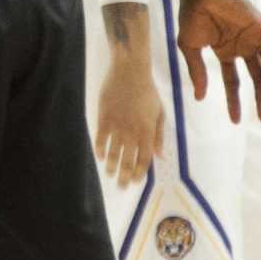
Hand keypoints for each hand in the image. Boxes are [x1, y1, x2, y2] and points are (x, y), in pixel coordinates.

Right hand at [92, 54, 163, 188]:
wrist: (130, 72)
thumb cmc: (147, 91)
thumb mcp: (159, 112)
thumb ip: (159, 135)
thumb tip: (160, 155)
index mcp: (147, 131)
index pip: (144, 158)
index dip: (139, 172)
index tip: (135, 181)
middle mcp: (132, 132)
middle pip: (128, 160)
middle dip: (124, 176)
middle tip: (121, 187)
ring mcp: (117, 126)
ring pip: (113, 152)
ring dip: (111, 166)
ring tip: (109, 174)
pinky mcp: (104, 118)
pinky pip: (101, 139)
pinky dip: (100, 150)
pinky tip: (100, 157)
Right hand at [173, 0, 260, 122]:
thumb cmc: (192, 14)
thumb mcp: (190, 48)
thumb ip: (196, 71)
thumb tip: (199, 97)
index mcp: (227, 52)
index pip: (234, 82)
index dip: (235, 101)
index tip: (235, 121)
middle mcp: (243, 47)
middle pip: (257, 78)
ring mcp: (254, 38)